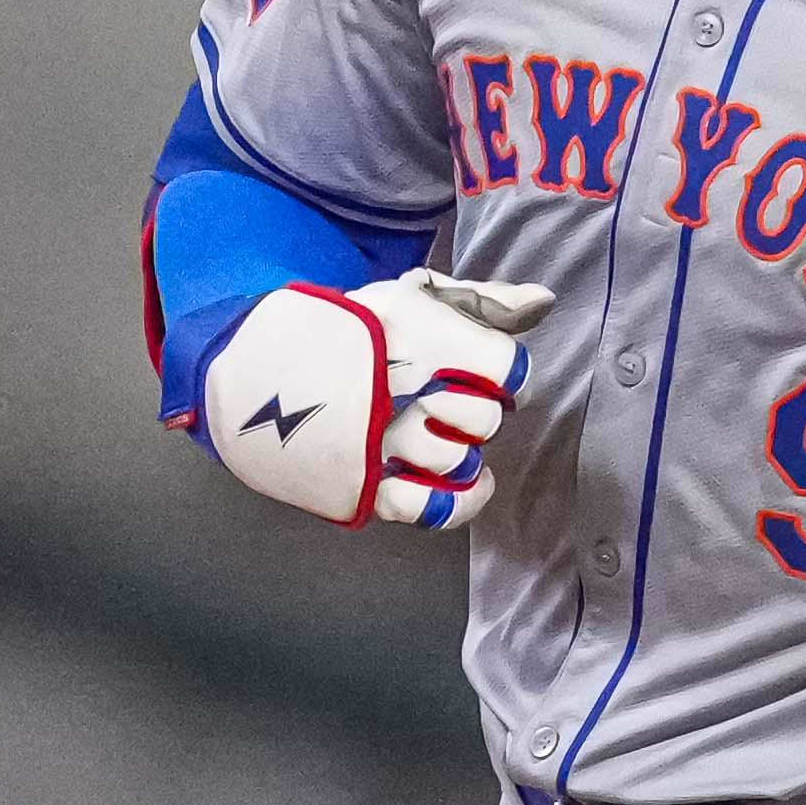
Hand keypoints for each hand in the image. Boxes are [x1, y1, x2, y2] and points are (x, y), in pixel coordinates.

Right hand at [202, 270, 556, 529]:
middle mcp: (403, 392)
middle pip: (484, 421)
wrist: (261, 369)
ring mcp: (382, 443)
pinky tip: (469, 483)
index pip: (505, 370)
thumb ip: (482, 300)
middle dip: (477, 411)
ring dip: (460, 449)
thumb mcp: (412, 295)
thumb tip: (544, 301)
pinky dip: (461, 501)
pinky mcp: (366, 484)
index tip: (482, 371)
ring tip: (439, 432)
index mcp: (418, 337)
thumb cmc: (349, 329)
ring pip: (458, 461)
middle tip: (450, 400)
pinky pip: (432, 508)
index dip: (504, 374)